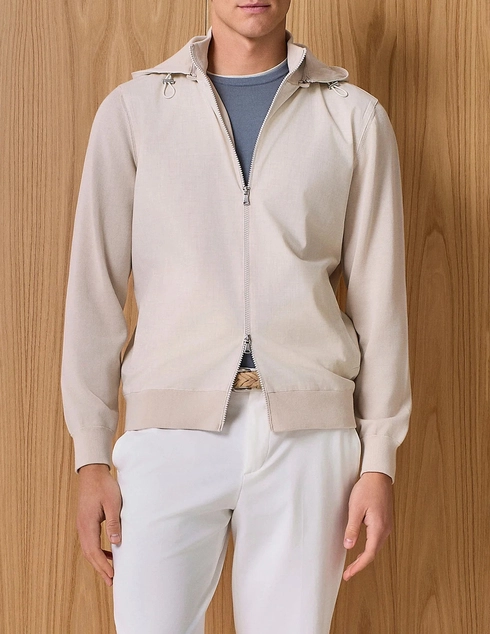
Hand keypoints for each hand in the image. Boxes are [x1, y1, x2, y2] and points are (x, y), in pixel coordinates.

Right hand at [76, 464, 121, 586]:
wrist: (92, 473)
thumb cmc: (104, 486)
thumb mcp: (113, 503)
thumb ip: (114, 522)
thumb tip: (116, 542)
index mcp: (88, 524)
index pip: (94, 551)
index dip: (103, 565)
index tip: (112, 575)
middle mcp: (82, 527)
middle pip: (89, 554)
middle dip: (100, 569)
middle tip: (111, 582)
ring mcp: (82, 525)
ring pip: (89, 549)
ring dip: (98, 562)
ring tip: (109, 573)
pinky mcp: (85, 522)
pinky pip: (90, 542)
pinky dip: (98, 551)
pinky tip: (108, 553)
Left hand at [342, 471, 393, 580]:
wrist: (379, 476)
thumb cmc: (366, 489)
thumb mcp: (355, 508)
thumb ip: (352, 528)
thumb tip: (349, 546)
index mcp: (378, 528)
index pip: (369, 554)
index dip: (358, 566)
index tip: (348, 575)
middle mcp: (385, 529)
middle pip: (373, 553)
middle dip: (361, 564)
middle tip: (348, 573)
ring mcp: (387, 525)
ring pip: (376, 547)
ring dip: (365, 556)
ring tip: (353, 564)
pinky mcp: (385, 521)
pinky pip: (377, 539)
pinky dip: (369, 547)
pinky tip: (363, 549)